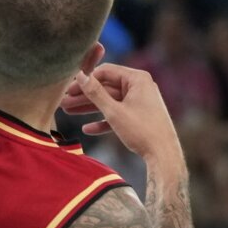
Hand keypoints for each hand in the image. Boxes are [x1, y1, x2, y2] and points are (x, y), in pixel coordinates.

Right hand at [65, 64, 181, 163]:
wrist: (164, 156)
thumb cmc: (141, 131)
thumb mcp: (114, 111)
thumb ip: (95, 92)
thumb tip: (81, 76)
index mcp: (137, 79)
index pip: (105, 71)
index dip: (85, 80)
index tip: (68, 88)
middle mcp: (140, 87)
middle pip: (106, 87)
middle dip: (84, 96)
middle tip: (63, 102)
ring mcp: (140, 102)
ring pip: (110, 102)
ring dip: (89, 108)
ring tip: (68, 112)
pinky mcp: (139, 116)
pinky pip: (118, 114)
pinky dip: (103, 120)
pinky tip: (87, 129)